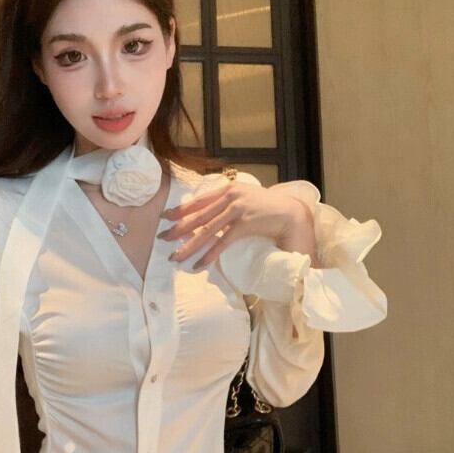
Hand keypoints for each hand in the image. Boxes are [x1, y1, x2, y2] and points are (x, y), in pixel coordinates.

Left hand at [157, 179, 314, 268]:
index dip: (181, 210)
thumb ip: (227, 201)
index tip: (165, 218)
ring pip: (207, 230)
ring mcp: (237, 210)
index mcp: (228, 188)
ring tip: (176, 257)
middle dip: (178, 229)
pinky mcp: (245, 224)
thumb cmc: (267, 206)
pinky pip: (222, 242)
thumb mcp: (245, 197)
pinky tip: (199, 264)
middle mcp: (230, 196)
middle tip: (162, 238)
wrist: (290, 212)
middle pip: (198, 216)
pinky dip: (210, 254)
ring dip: (189, 246)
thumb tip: (207, 214)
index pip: (199, 200)